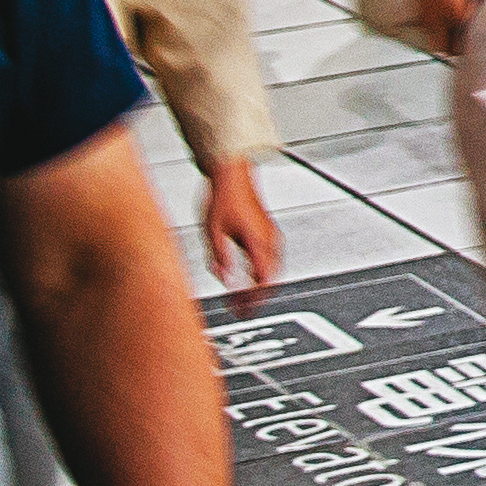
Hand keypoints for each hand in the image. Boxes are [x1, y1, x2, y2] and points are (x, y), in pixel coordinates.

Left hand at [200, 162, 285, 296]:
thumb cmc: (223, 198)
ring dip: (260, 285)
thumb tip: (226, 280)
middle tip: (242, 309)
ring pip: (273, 269)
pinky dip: (262, 272)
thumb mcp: (213, 232)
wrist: (232, 174)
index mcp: (258, 242)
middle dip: (257, 297)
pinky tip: (249, 275)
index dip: (253, 300)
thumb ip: (220, 259)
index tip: (243, 311)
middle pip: (271, 278)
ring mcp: (271, 235)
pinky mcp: (268, 231)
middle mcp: (270, 240)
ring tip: (243, 297)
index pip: (262, 281)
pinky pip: (271, 258)